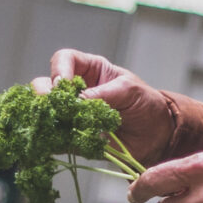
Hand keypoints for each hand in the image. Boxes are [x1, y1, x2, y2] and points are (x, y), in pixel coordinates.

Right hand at [39, 50, 175, 164]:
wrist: (158, 135)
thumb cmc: (146, 104)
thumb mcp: (128, 91)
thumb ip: (101, 95)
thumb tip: (75, 102)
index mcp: (90, 70)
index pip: (64, 60)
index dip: (59, 70)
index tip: (63, 86)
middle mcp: (76, 91)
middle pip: (44, 85)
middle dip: (45, 96)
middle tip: (54, 108)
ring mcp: (71, 115)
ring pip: (44, 113)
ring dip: (46, 119)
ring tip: (56, 126)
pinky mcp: (73, 138)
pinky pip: (54, 139)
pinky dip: (51, 140)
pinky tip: (54, 141)